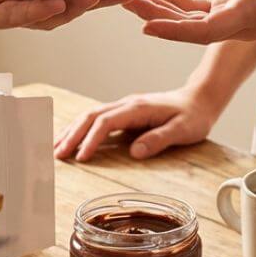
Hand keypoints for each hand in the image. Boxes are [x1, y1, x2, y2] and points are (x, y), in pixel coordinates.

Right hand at [55, 87, 219, 160]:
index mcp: (138, 108)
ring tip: (56, 149)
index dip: (91, 139)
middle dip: (72, 135)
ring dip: (72, 131)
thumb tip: (134, 152)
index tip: (81, 157)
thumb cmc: (193, 116)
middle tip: (58, 156)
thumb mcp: (183, 130)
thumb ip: (159, 139)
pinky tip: (72, 139)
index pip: (106, 122)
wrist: (200, 99)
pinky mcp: (124, 113)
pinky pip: (97, 120)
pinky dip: (81, 129)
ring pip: (90, 116)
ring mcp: (124, 107)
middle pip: (91, 116)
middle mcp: (127, 104)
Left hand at [124, 0, 255, 43]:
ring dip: (160, 7)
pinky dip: (177, 0)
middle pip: (189, 28)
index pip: (205, 30)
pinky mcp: (234, 10)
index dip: (174, 30)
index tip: (146, 26)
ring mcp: (236, 20)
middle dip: (154, 16)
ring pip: (190, 21)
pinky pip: (199, 11)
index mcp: (250, 15)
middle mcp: (239, 24)